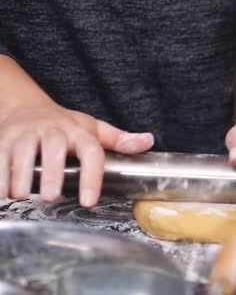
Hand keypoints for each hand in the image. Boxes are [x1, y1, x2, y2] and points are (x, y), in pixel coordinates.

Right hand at [0, 101, 152, 204]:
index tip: (89, 201)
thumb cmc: (63, 124)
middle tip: (52, 198)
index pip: (91, 151)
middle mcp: (52, 130)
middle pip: (53, 148)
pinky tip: (2, 193)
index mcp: (78, 131)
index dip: (92, 176)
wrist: (25, 106)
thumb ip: (119, 139)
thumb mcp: (92, 129)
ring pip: (22, 151)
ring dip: (20, 174)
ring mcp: (25, 133)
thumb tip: (148, 141)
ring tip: (22, 196)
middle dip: (52, 173)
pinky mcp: (3, 139)